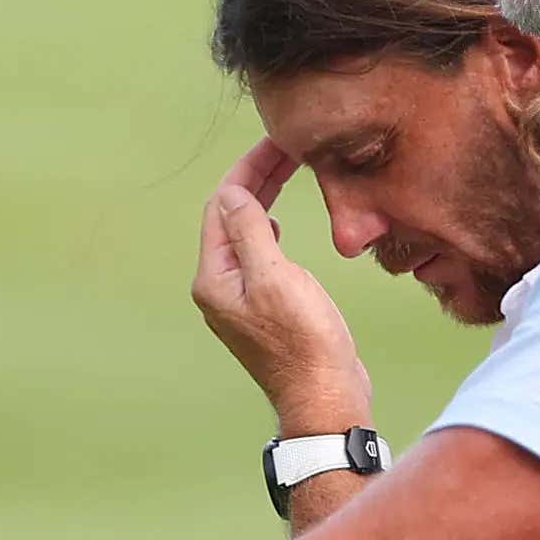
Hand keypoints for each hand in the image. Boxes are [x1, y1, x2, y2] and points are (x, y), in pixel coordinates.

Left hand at [192, 138, 371, 433]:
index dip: (247, 169)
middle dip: (256, 179)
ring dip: (263, 200)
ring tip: (286, 172)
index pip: (222, 206)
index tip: (275, 142)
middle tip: (287, 148)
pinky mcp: (264, 307)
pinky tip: (279, 225)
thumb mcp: (275, 278)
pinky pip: (259, 253)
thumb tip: (230, 193)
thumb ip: (250, 232)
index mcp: (214, 278)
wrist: (325, 397)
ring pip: (246, 233)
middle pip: (231, 217)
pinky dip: (269, 228)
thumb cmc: (304, 343)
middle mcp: (220, 287)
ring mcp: (241, 299)